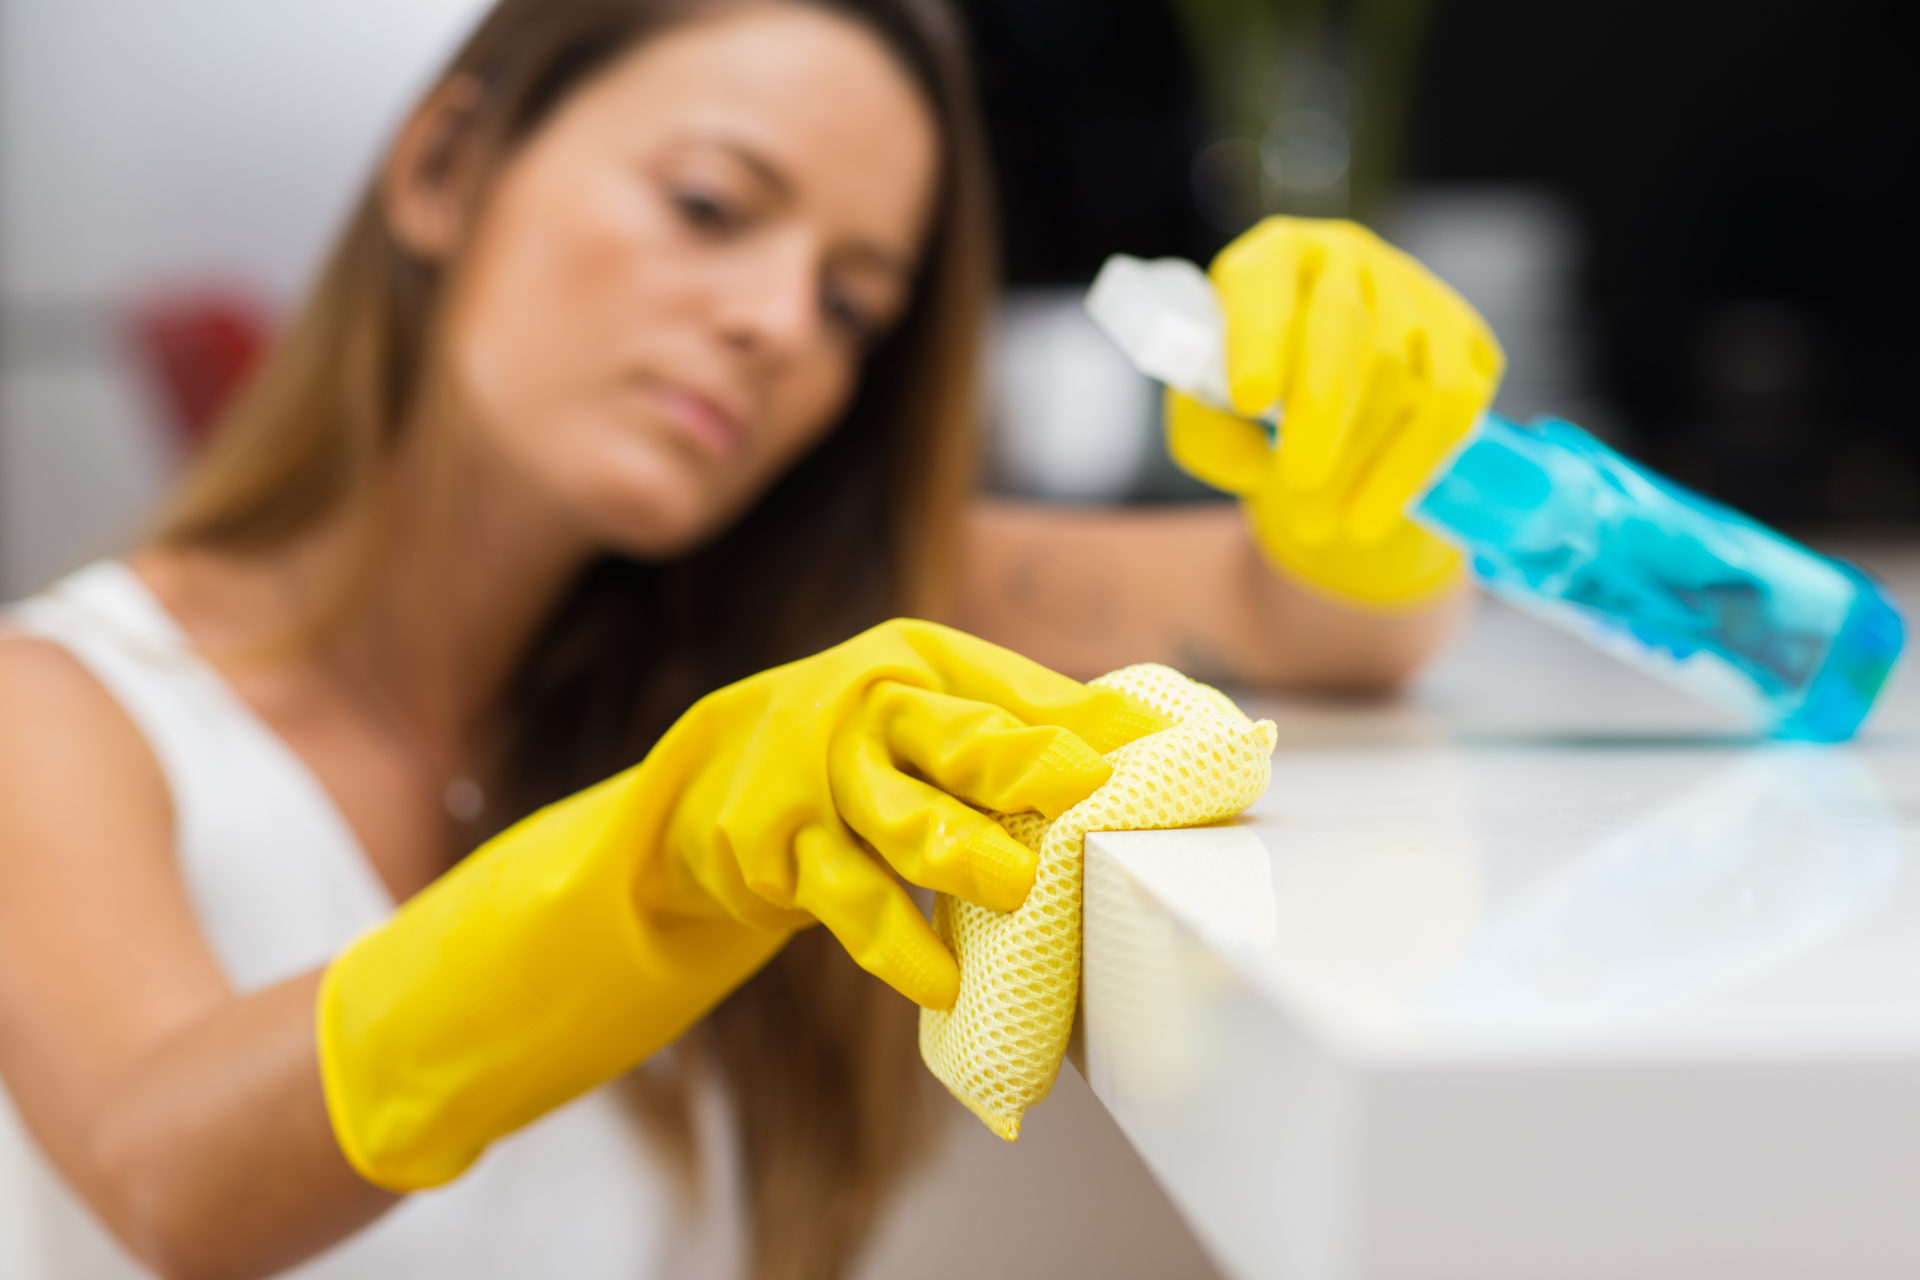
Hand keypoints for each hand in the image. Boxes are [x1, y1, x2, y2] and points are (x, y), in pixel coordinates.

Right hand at [316, 619, 1163, 1188]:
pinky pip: (849, 902)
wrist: (693, 802)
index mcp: (915, 660)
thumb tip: (1146, 736)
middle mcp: (864, 701)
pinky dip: (901, 946)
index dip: (1091, 727)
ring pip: (906, 820)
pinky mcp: (772, 847)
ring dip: (970, 857)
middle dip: (1033, 771)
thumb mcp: (921, 725)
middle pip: (963, 738)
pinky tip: (947, 979)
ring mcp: (813, 774)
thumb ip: (1015, 728)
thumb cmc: (843, 761)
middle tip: (1097, 806)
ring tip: (1025, 888)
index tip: (1170, 758)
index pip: (1014, 690)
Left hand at [1166, 216, 1503, 606]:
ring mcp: (1412, 291)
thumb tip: (1253, 460)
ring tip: (1317, 526)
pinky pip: (1450, 402)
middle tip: (1298, 480)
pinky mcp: (1462, 335)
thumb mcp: (1208, 406)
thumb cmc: (1255, 392)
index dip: (1260, 336)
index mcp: (1272, 258)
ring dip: (1360, 458)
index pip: (1265, 283)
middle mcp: (1345, 259)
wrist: (1329, 391)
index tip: (1249, 397)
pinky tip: (1369, 516)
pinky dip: (1408, 468)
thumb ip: (1207, 429)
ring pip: (1400, 371)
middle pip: (1341, 324)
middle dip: (1321, 407)